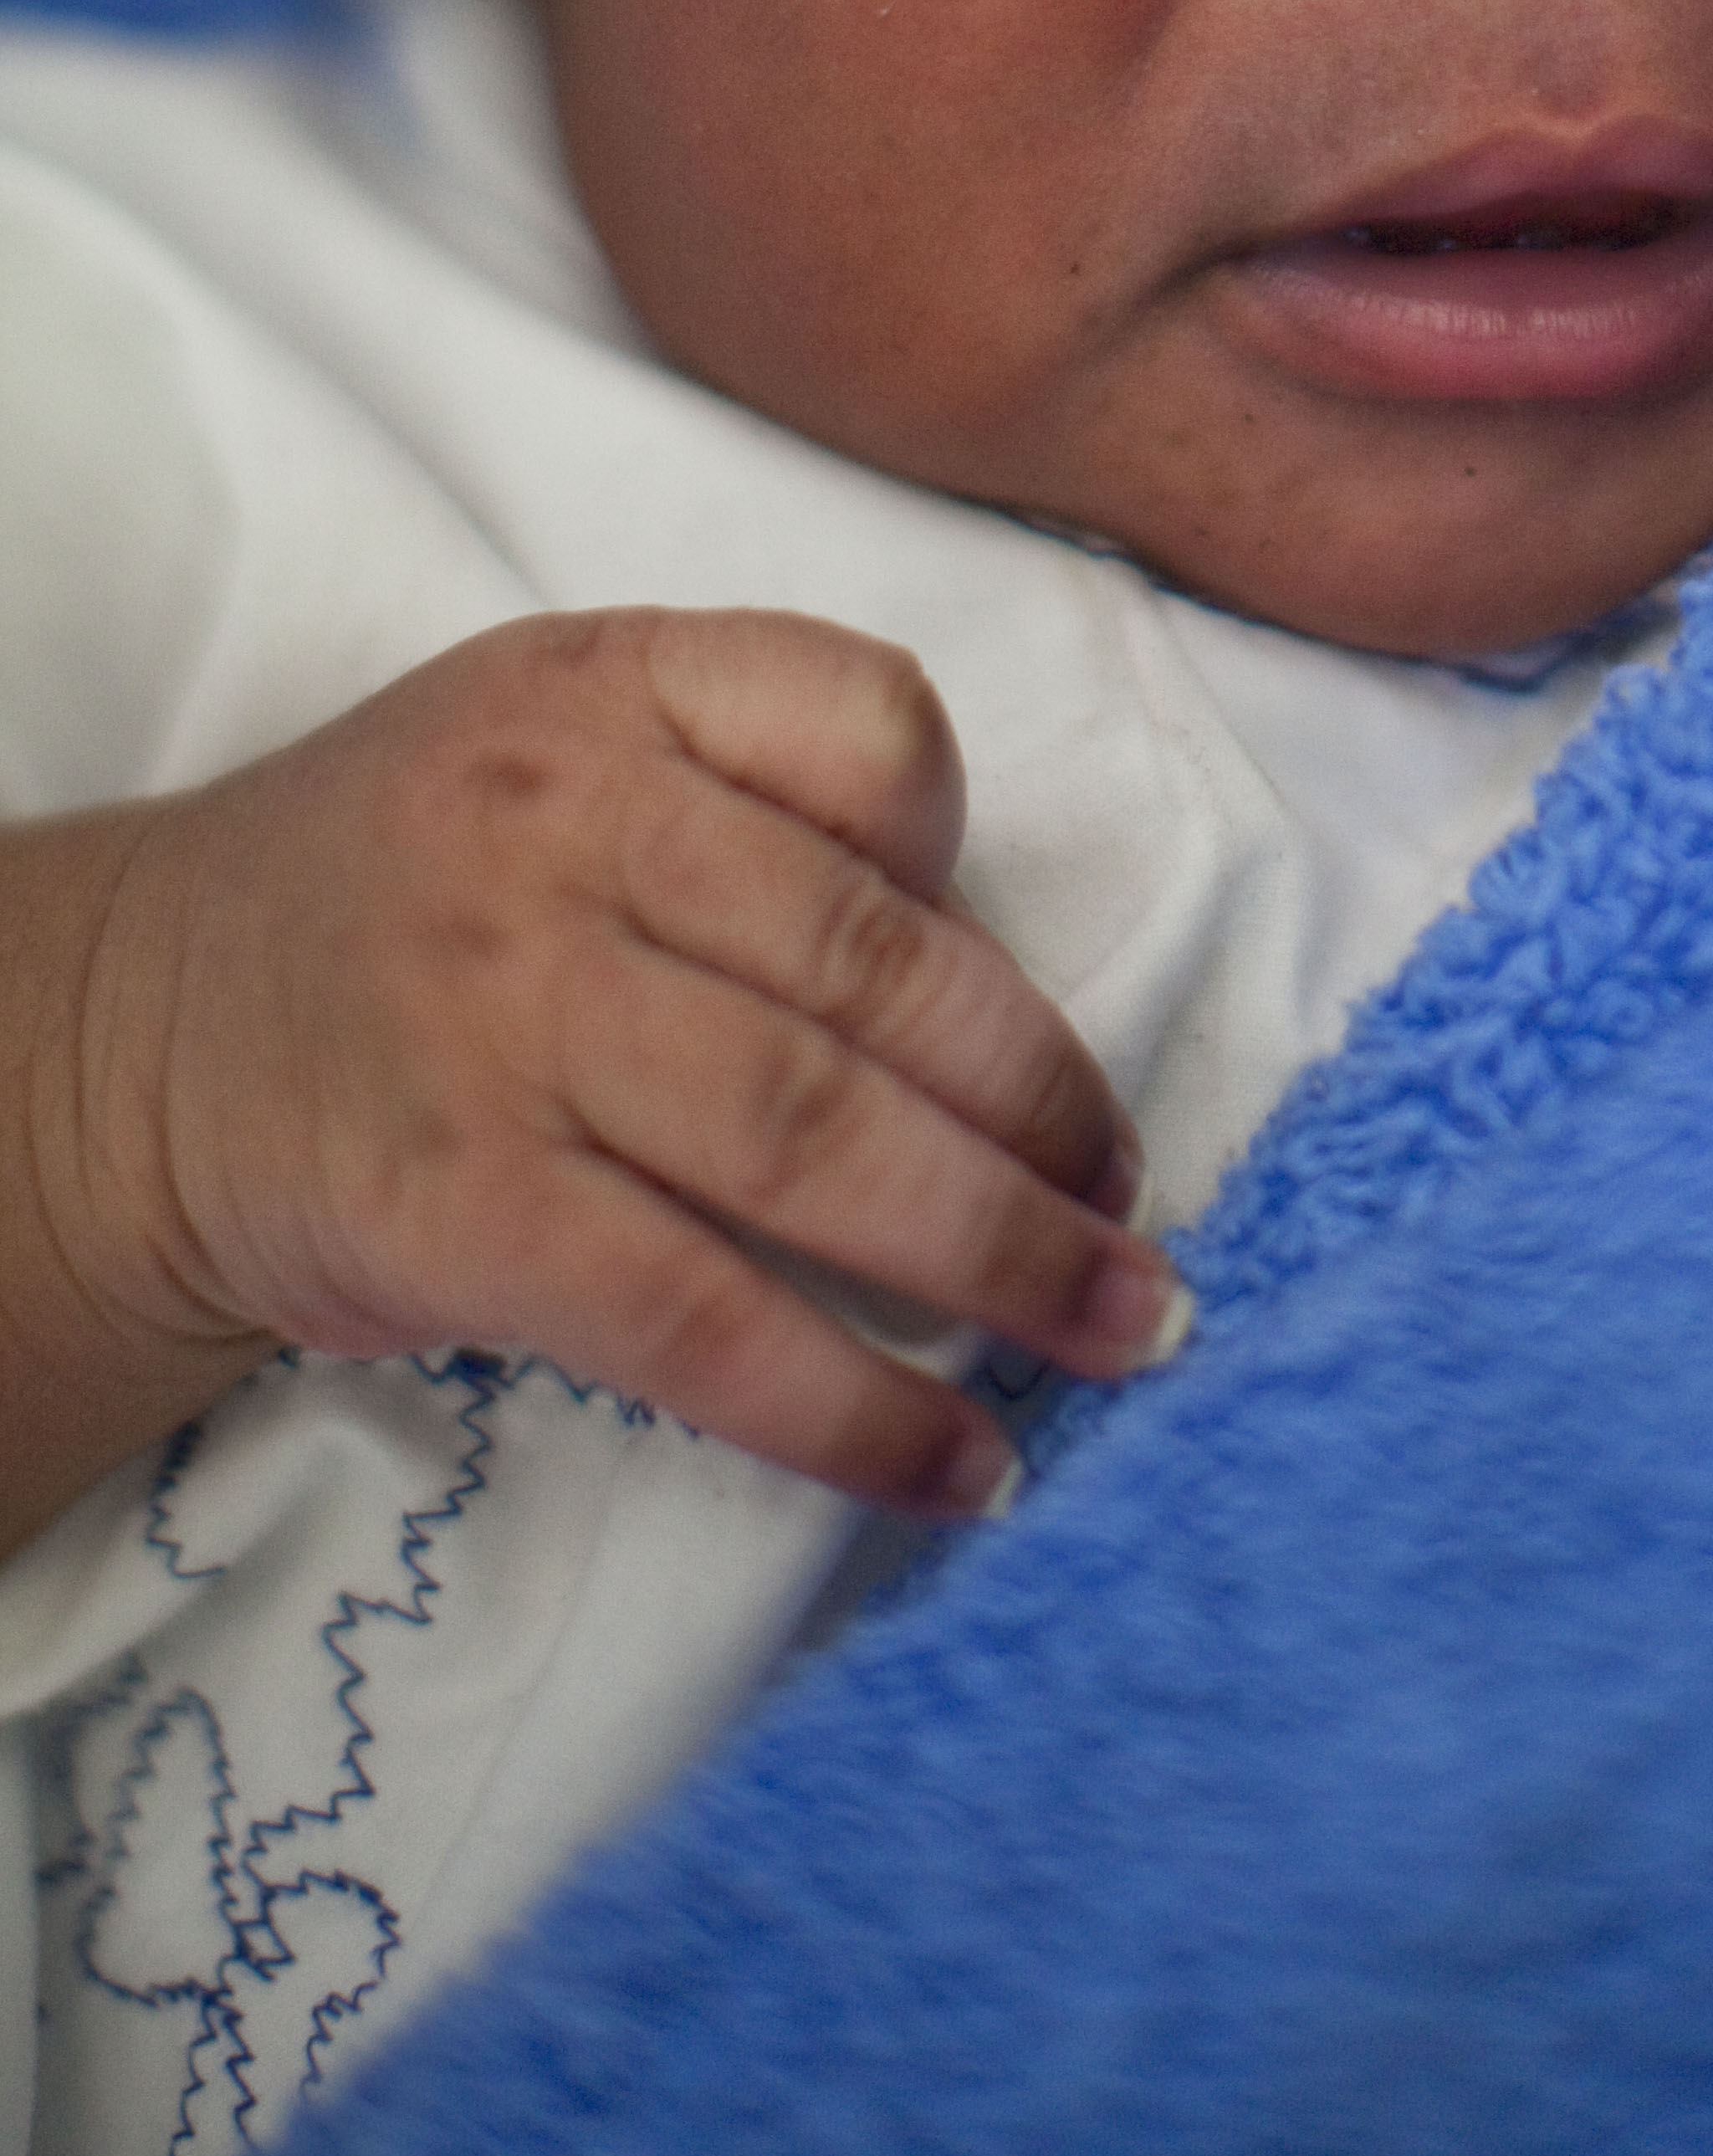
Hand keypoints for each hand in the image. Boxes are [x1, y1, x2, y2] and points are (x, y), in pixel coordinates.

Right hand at [5, 610, 1186, 1547]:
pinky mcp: (462, 1209)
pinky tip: (962, 1466)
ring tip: (1119, 1330)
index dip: (971, 860)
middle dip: (1047, 1105)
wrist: (133, 1040)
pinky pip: (702, 1317)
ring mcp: (510, 1020)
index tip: (1004, 982)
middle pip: (878, 967)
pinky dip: (854, 1406)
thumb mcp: (558, 752)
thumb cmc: (411, 898)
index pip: (871, 724)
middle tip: (1137, 1209)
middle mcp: (564, 831)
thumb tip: (998, 1003)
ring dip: (1006, 1256)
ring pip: (819, 1140)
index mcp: (613, 689)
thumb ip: (755, 814)